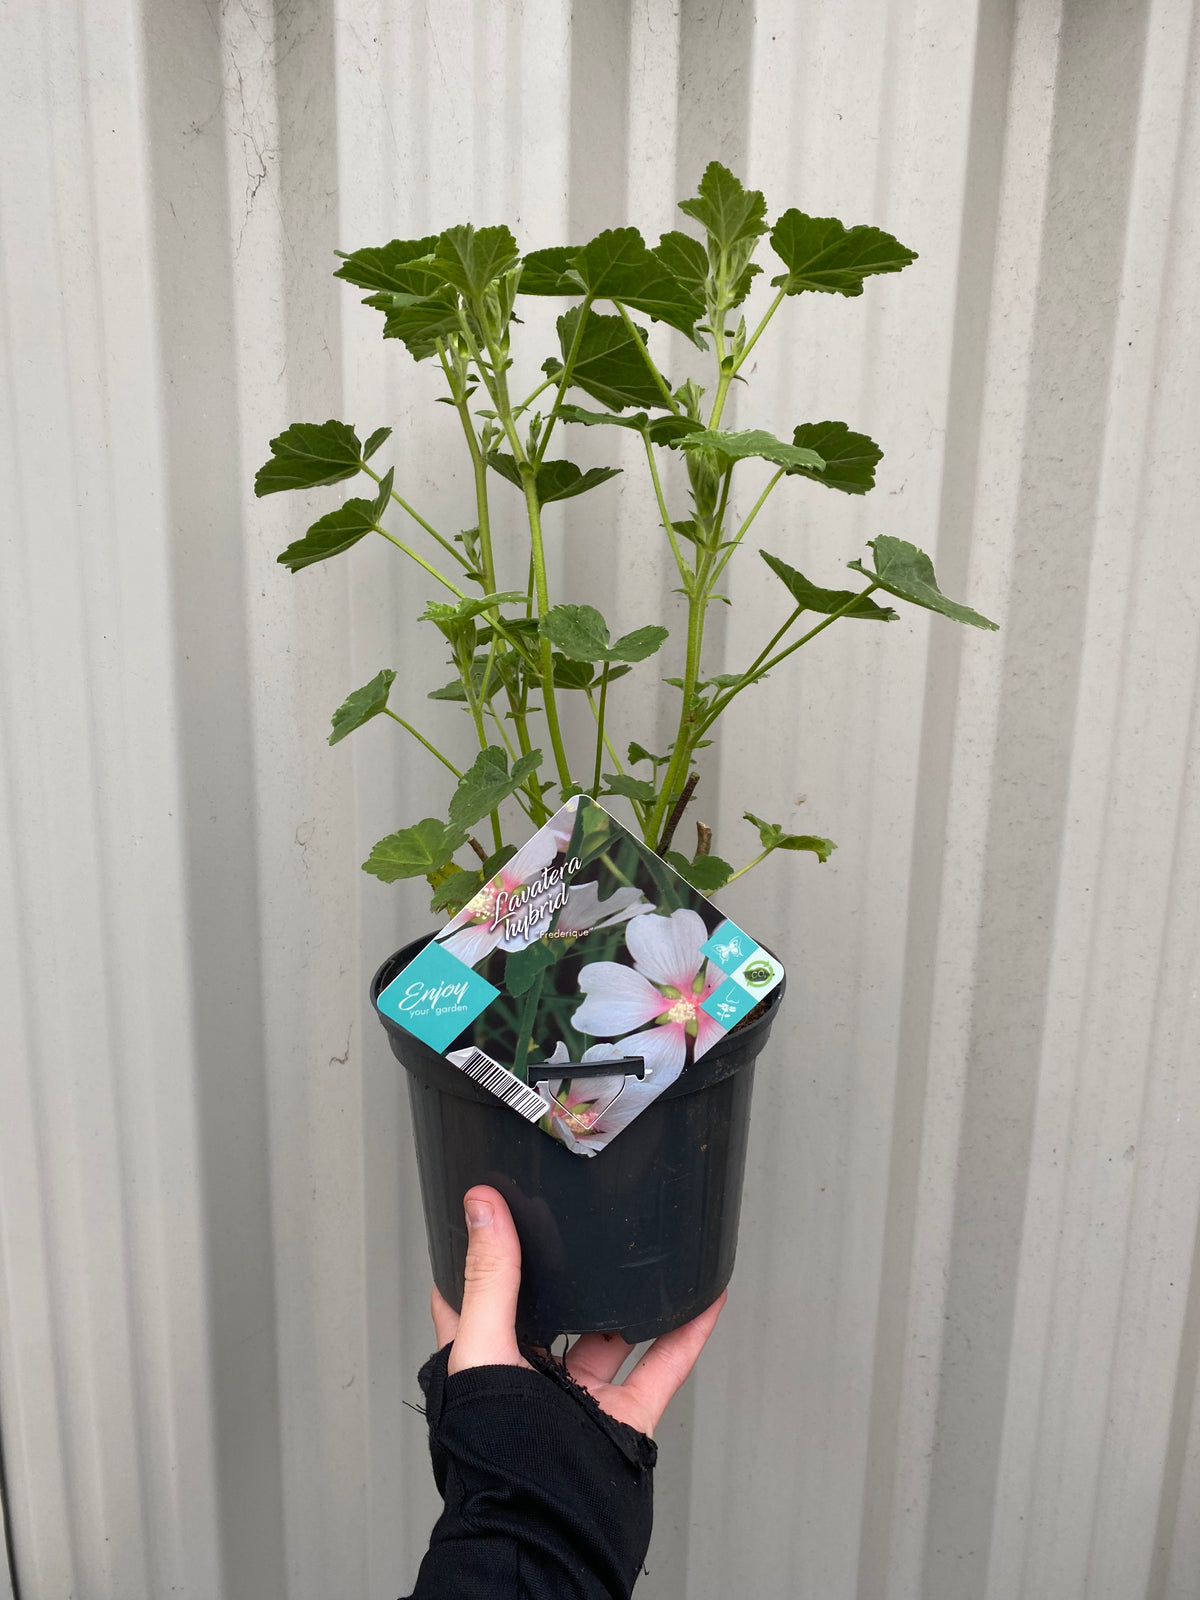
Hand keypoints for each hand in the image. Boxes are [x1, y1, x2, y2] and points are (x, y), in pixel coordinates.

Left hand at [430, 1184, 726, 1438]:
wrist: (544, 1530)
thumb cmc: (494, 1455)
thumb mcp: (483, 1349)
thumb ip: (489, 1278)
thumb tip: (482, 1206)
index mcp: (486, 1359)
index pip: (477, 1296)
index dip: (485, 1255)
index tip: (501, 1210)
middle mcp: (532, 1376)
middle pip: (553, 1312)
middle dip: (570, 1273)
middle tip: (589, 1224)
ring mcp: (580, 1398)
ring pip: (612, 1335)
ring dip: (633, 1300)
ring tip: (649, 1254)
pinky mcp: (623, 1418)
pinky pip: (662, 1366)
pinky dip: (687, 1333)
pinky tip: (704, 1301)